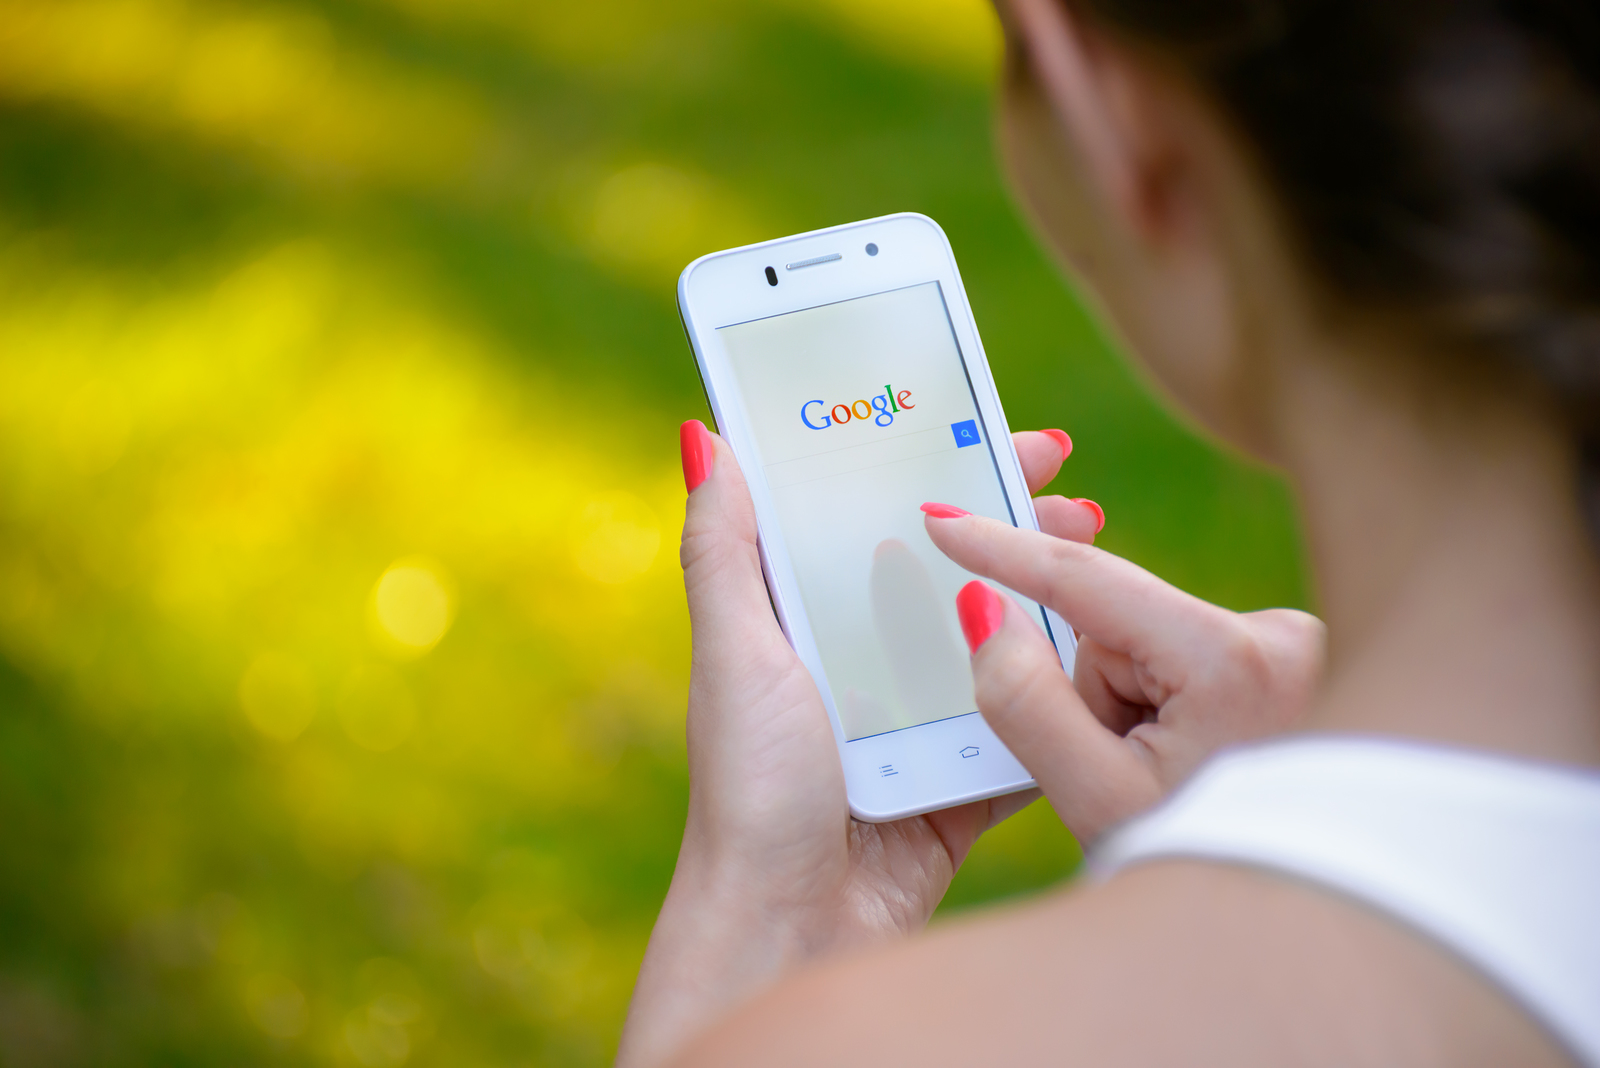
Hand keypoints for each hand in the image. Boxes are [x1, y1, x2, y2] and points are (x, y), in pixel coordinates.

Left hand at [616, 424, 1101, 1067]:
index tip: (987, 422)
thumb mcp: (735, 654)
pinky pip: (1018, 719)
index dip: (928, 466)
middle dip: (1009, 521)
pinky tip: (1104, 650)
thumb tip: (702, 435)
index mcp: (805, 618)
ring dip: (1047, 594)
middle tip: (1071, 487)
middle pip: (947, 567)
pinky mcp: (959, 774)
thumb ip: (723, 552)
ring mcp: (916, 716)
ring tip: (1099, 552)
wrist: (794, 925)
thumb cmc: (751, 786)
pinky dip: (1057, 687)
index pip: (871, 516)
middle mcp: (862, 657)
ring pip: (993, 635)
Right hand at [924, 512, 1325, 843]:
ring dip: (1122, 703)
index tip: (942, 519)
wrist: (1288, 906)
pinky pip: (1170, 656)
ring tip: (1157, 778)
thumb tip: (984, 606)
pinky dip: (1154, 703)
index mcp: (1232, 661)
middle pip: (1110, 625)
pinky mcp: (1277, 660)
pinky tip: (1182, 760)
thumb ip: (1027, 700)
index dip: (1002, 549)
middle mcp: (1273, 634)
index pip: (1087, 582)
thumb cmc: (1197, 866)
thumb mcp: (1095, 798)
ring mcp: (1283, 647)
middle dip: (1090, 688)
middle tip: (1113, 768)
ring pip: (1136, 644)